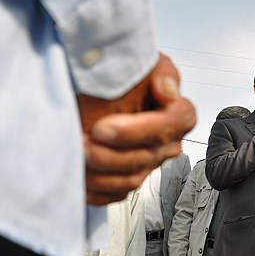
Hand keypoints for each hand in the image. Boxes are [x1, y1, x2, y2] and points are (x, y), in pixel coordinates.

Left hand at [78, 53, 195, 204]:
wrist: (101, 88)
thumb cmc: (125, 74)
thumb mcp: (145, 61)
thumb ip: (161, 73)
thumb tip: (168, 92)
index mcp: (177, 115)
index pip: (170, 126)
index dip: (137, 131)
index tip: (103, 127)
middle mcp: (167, 143)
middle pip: (146, 157)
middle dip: (110, 153)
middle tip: (82, 142)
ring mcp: (148, 164)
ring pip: (130, 179)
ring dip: (100, 172)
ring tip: (77, 154)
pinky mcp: (129, 179)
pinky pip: (115, 194)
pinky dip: (94, 188)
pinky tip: (78, 174)